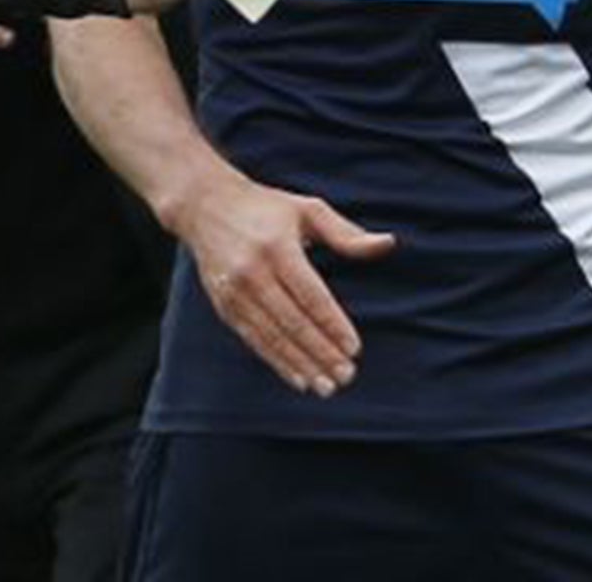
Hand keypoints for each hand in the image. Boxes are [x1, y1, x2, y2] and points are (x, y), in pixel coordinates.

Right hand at [171, 169, 394, 395]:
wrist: (203, 205)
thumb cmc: (264, 207)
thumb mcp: (306, 209)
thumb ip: (346, 234)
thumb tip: (388, 244)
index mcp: (277, 247)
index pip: (311, 295)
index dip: (333, 324)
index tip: (354, 349)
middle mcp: (252, 271)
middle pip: (292, 321)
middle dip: (321, 352)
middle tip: (347, 376)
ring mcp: (234, 290)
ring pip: (272, 336)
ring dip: (301, 364)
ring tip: (326, 387)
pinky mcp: (224, 304)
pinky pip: (253, 339)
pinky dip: (276, 361)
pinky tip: (299, 378)